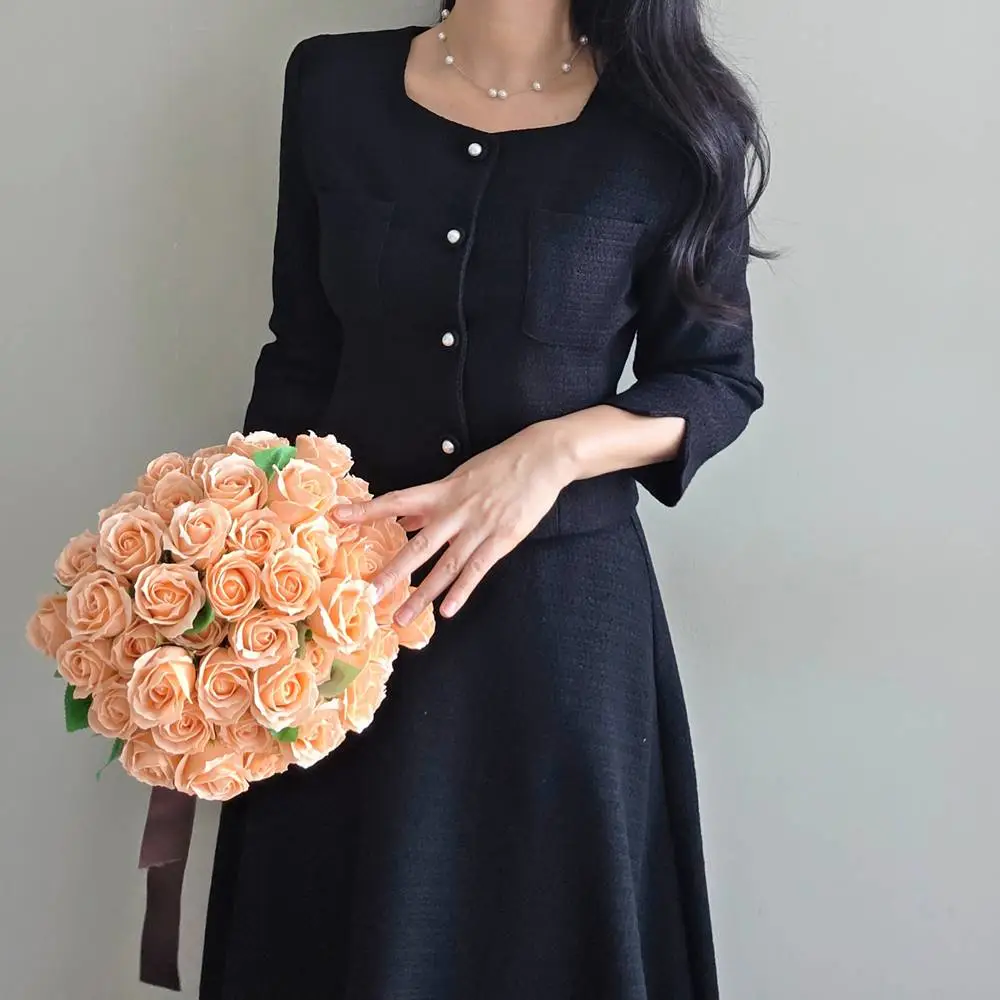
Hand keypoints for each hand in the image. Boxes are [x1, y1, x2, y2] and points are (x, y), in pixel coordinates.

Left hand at [331, 421, 576, 623]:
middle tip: (369, 595)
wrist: (541, 458)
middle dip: (392, 572)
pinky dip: (461, 592)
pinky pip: (477, 570)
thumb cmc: (500, 465)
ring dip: (422, 594)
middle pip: (417, 546)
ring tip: (402, 618)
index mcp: (441, 492)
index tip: (337, 517)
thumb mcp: (460, 477)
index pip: (396, 501)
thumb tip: (403, 520)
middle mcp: (454, 512)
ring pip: (445, 567)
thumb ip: (431, 502)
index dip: (366, 510)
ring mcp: (478, 528)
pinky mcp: (501, 539)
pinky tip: (447, 612)